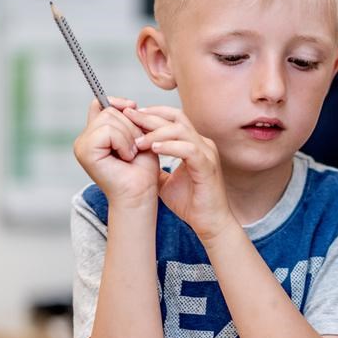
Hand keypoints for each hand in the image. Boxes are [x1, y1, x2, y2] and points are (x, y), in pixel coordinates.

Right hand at [73, 96, 158, 206]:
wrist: (141, 193)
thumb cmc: (142, 169)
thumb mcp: (138, 137)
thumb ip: (129, 120)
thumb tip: (128, 103)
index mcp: (95, 134)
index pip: (101, 104)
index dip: (118, 104)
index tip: (134, 109)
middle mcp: (84, 139)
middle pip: (109, 110)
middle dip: (131, 126)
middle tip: (135, 147)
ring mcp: (82, 145)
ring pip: (109, 119)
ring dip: (129, 136)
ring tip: (131, 154)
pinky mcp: (85, 151)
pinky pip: (108, 131)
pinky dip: (123, 142)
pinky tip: (126, 157)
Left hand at [128, 106, 232, 240]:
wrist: (209, 223)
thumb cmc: (191, 203)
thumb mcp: (165, 181)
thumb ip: (154, 168)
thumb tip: (135, 161)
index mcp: (193, 144)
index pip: (172, 119)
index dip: (151, 114)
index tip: (129, 117)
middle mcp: (202, 144)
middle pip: (175, 118)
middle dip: (149, 115)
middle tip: (127, 116)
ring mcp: (207, 154)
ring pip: (181, 130)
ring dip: (156, 132)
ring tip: (137, 141)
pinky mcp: (207, 167)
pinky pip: (189, 149)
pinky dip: (170, 147)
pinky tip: (154, 149)